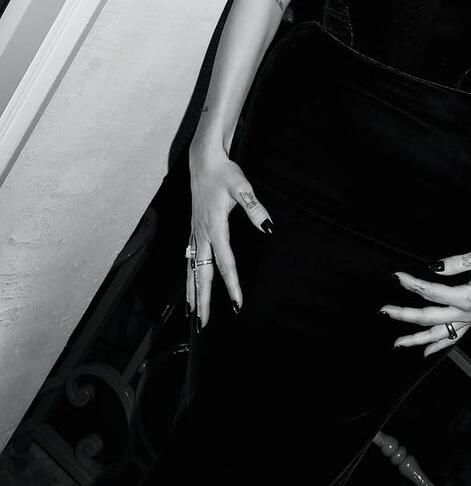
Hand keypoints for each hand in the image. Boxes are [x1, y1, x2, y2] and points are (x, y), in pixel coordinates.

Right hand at [186, 137, 272, 327]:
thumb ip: (254, 208)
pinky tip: (189, 282)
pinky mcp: (194, 230)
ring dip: (192, 291)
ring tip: (192, 312)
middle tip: (203, 323)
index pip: (225, 263)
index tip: (237, 303)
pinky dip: (188, 274)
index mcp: (215, 227)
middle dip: (203, 299)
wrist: (203, 161)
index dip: (232, 285)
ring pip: (191, 268)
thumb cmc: (224, 174)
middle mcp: (202, 234)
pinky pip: (189, 258)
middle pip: (201, 273)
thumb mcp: (242, 187)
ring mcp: (195, 233)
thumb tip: (268, 227)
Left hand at [380, 244, 470, 357]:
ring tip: (397, 343)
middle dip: (404, 315)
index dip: (412, 284)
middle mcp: (467, 314)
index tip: (397, 276)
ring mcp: (470, 320)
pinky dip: (438, 346)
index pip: (431, 293)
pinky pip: (453, 338)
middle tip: (384, 311)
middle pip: (429, 318)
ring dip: (417, 339)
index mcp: (467, 298)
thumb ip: (455, 263)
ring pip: (439, 335)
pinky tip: (425, 352)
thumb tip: (432, 268)